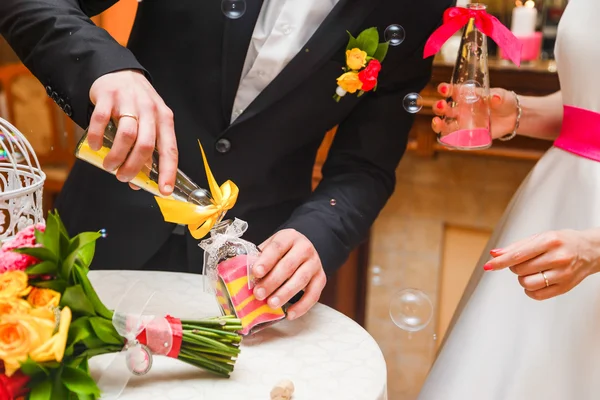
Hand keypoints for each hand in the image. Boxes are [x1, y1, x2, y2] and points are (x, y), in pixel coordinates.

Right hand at [88, 69, 177, 194]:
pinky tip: (95, 147)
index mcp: (164, 119)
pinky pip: (101, 120)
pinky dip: (97, 137)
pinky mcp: (108, 96)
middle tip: (123, 177)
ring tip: (109, 166)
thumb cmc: (137, 104)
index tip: (165, 190)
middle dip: (133, 167)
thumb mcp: (149, 124)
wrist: (120, 72)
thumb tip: (139, 183)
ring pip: (127, 135)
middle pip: (146, 145)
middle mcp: (150, 110)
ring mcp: (129, 101)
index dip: (168, 172)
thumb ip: (146, 151)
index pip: (170, 149)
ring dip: (116, 156)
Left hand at [251, 229, 326, 319]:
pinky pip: (313, 294)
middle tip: (259, 294)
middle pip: (289, 265)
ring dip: (285, 294)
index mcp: (289, 237)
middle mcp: (305, 248)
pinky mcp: (321, 278)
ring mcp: (315, 263)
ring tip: (272, 304)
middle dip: (272, 281)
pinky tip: (290, 314)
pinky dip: (302, 306)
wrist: (304, 249)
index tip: (256, 272)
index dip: (266, 260)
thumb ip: (259, 258)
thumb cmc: (282, 251)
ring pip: (301, 279)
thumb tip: (241, 275)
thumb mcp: (271, 247)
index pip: (277, 247)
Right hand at [431, 82, 518, 139]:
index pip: (452, 91)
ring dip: (438, 124)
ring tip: (437, 122)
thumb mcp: (502, 96)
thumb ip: (498, 97)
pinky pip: (455, 139)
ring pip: (445, 124)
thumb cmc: (505, 102)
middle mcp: (461, 109)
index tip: (443, 89)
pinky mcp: (467, 134)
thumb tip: (495, 98)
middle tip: (442, 106)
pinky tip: (445, 143)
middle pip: (444, 108)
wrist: (512, 118)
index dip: (445, 89)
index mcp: (466, 96)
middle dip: (439, 107)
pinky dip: (448, 142)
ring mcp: (463, 122)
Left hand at [483, 229, 599, 299]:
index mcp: (549, 241)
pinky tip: (535, 281)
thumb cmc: (562, 242)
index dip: (500, 262)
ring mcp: (563, 274)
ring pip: (528, 283)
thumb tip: (494, 254)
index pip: (518, 255)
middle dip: (514, 268)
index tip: (488, 266)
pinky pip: (537, 295)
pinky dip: (530, 290)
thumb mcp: (540, 237)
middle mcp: (558, 258)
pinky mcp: (565, 287)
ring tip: (531, 271)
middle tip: (523, 263)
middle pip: (521, 270)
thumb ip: (516, 246)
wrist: (590, 250)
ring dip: (522, 279)